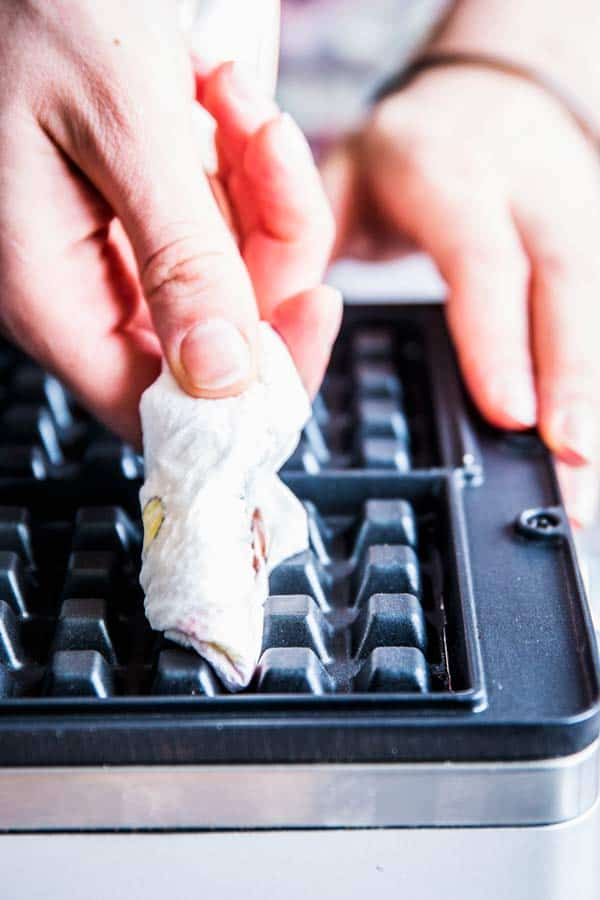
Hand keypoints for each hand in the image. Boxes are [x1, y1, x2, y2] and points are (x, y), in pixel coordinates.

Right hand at [0, 0, 337, 445]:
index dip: (245, 390)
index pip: (160, 408)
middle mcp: (87, 290)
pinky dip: (247, 167)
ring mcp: (120, 256)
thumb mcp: (118, 122)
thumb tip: (224, 377)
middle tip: (274, 161)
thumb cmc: (39, 7)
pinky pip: (228, 226)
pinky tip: (223, 98)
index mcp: (55, 295)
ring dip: (262, 188)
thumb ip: (177, 255)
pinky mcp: (151, 218)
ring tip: (233, 100)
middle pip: (218, 340)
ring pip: (236, 276)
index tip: (309, 314)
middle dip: (271, 251)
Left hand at [322, 66, 599, 525]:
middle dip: (570, 377)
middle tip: (569, 457)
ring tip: (586, 470)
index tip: (509, 412)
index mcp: (447, 172)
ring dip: (592, 388)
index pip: (480, 258)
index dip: (496, 337)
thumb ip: (307, 247)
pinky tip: (590, 434)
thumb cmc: (408, 154)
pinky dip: (596, 376)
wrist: (489, 98)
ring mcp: (574, 209)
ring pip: (595, 298)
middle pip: (564, 282)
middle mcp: (524, 188)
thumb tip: (274, 325)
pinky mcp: (596, 237)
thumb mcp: (341, 179)